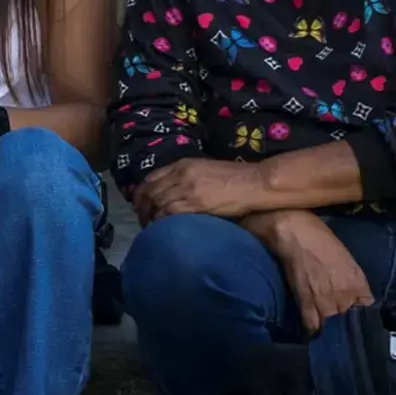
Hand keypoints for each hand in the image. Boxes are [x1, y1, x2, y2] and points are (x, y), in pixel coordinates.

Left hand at [133, 159, 270, 223]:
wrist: (256, 182)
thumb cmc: (237, 178)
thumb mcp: (206, 170)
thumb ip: (188, 178)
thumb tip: (175, 192)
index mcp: (183, 164)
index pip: (151, 178)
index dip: (141, 193)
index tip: (139, 204)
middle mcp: (181, 175)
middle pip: (149, 192)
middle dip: (141, 208)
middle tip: (142, 220)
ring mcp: (187, 189)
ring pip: (155, 204)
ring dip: (149, 218)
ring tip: (150, 228)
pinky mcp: (195, 204)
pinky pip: (167, 214)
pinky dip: (160, 223)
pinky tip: (160, 230)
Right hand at [255, 210, 374, 334]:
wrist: (297, 236)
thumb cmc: (323, 241)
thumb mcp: (349, 261)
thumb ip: (356, 283)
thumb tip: (358, 300)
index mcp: (359, 285)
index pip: (366, 308)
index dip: (360, 311)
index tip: (356, 312)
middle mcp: (345, 297)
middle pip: (348, 320)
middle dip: (344, 320)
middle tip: (339, 319)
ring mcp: (325, 303)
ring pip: (331, 326)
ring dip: (329, 327)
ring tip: (326, 328)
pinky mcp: (306, 304)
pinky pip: (312, 325)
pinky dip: (313, 329)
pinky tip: (313, 330)